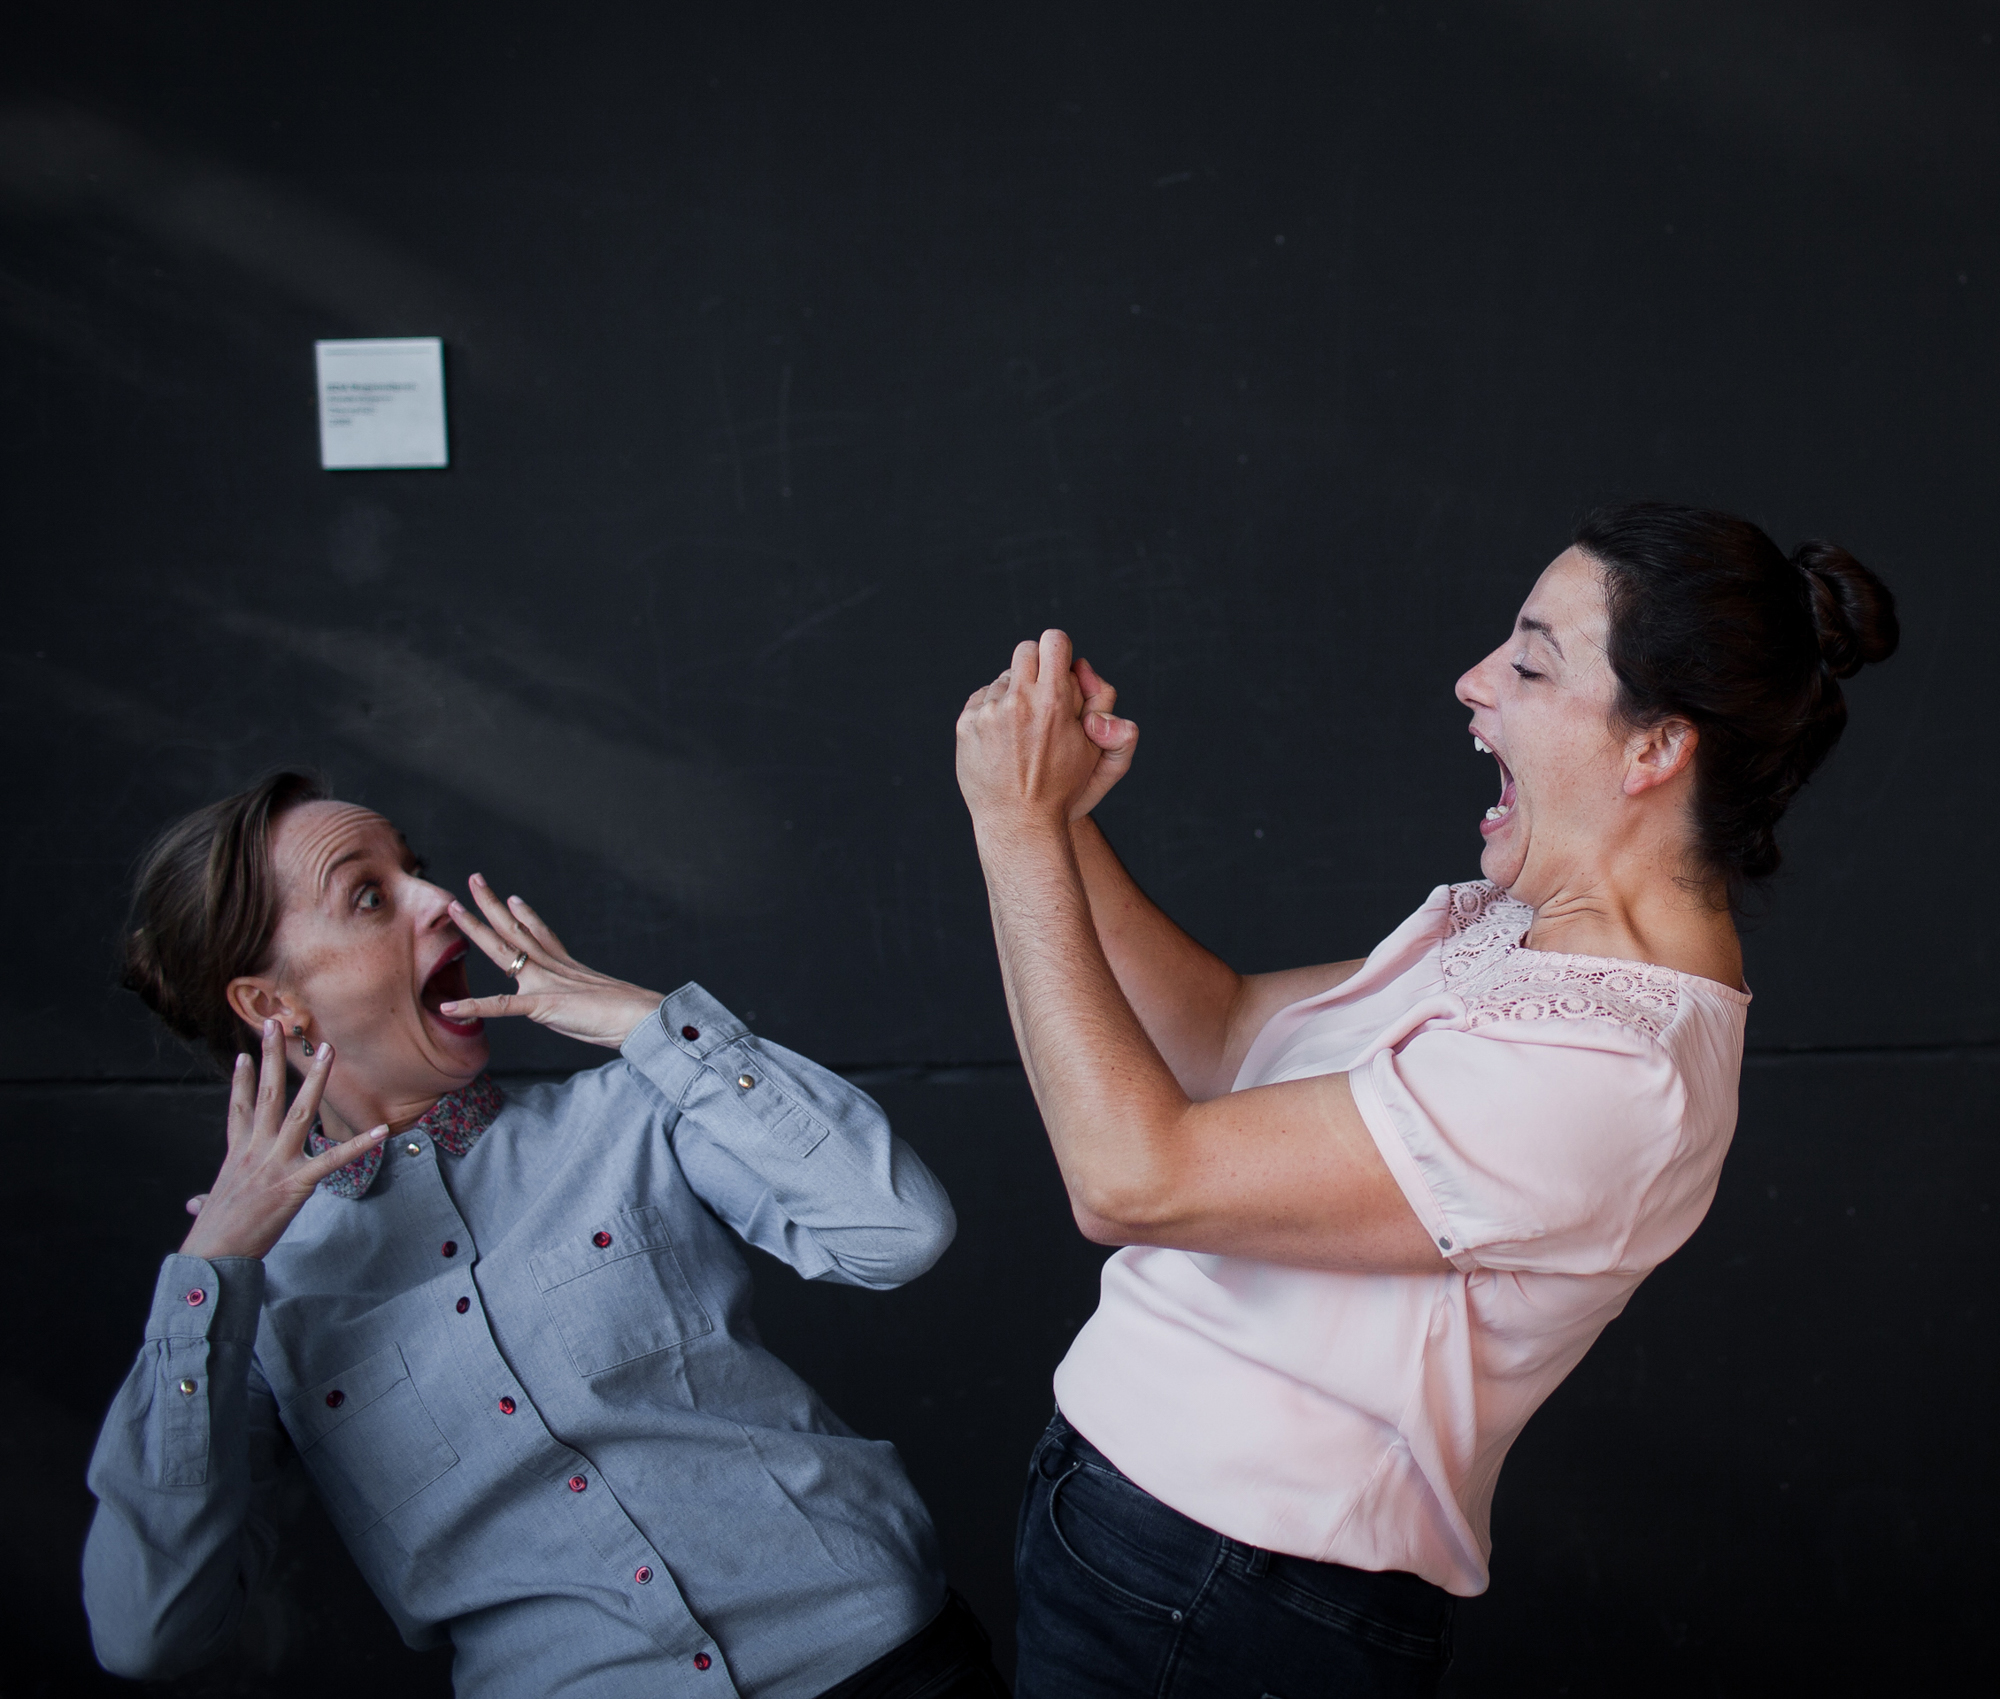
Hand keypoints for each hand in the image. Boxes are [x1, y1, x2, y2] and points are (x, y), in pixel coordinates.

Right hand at [179, 1021, 388, 1260]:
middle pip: (266, 1094)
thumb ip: (207, 1198)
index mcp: (237, 1153)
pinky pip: (333, 1159)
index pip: (239, 1108)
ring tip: (329, 1051)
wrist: (212, 1254)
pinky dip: (358, 1145)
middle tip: (276, 1023)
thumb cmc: (213, 1234)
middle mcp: (256, 1150)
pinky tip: (380, 1131)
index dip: (241, 1080)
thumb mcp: (211, 1206)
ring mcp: (276, 1162)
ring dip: (316, 1079)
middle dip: (272, 1057)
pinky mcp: (296, 1182)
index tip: (242, 1055)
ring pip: (300, 1112)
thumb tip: (195, 1204)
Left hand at [442, 875, 663, 1048]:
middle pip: (516, 929)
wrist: (642, 1017)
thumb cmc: (631, 1016)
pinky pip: (501, 1006)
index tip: (512, 898)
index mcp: (568, 968)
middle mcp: (553, 968)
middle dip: (492, 904)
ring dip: (475, 929)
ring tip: (453, 908)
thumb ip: (587, 1000)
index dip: (525, 916)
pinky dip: (473, 1007)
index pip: (541, 936)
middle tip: (474, 879)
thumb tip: (588, 1005)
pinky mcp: (542, 1005)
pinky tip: (448, 1008)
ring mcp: (545, 983)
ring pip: (503, 950)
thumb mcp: (604, 1002)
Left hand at [956, 630, 1138, 833]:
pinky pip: (981, 698)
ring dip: (1015, 693)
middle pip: (1026, 650)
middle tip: (1042, 690)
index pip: (1054, 641)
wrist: (1019, 822)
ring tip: (1023, 728)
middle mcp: (1019, 702)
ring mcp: (989, 712)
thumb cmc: (1064, 787)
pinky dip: (992, 710)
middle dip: (1037, 665)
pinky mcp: (966, 724)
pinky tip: (1003, 738)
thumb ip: (1102, 701)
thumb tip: (1081, 667)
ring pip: (1003, 678)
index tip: (1059, 665)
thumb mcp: (1098, 749)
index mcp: (1054, 701)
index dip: (1059, 650)